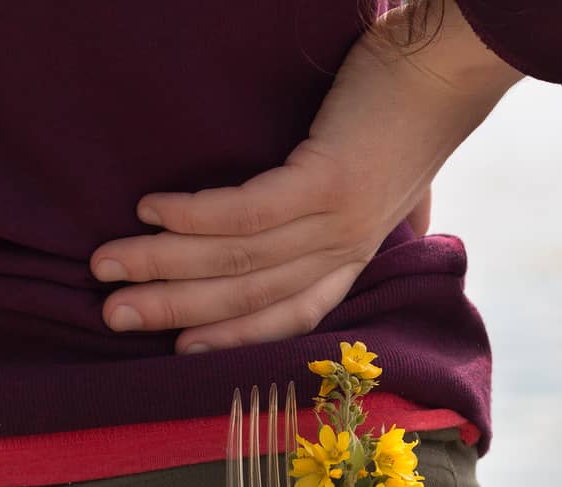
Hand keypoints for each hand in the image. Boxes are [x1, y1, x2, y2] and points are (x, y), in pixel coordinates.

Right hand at [89, 0, 521, 354]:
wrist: (452, 63)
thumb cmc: (404, 110)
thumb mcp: (378, 175)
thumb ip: (352, 211)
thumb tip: (334, 227)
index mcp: (352, 254)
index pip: (286, 314)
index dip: (229, 336)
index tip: (175, 349)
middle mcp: (345, 249)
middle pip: (249, 295)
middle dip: (174, 308)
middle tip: (111, 314)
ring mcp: (340, 220)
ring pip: (240, 259)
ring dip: (165, 265)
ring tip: (109, 263)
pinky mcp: (330, 180)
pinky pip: (251, 211)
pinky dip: (197, 217)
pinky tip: (151, 212)